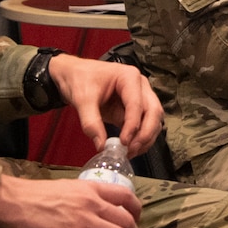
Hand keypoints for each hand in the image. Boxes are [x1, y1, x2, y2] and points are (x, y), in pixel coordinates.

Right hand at [0, 172, 140, 227]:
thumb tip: (96, 211)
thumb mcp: (67, 187)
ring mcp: (83, 220)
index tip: (135, 221)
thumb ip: (85, 197)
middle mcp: (91, 203)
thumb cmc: (34, 195)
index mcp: (90, 188)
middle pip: (126, 220)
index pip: (126, 196)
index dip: (137, 211)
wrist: (12, 201)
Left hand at [46, 53, 163, 153]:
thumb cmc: (80, 79)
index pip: (137, 104)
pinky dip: (139, 138)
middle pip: (153, 111)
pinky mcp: (133, 110)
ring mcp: (139, 98)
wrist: (73, 75)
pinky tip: (129, 149)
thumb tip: (101, 145)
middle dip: (145, 133)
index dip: (133, 125)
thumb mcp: (82, 99)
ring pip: (153, 120)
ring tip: (130, 152)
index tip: (124, 142)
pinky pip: (143, 126)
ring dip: (145, 138)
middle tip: (131, 149)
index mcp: (129, 77)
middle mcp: (139, 86)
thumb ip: (91, 122)